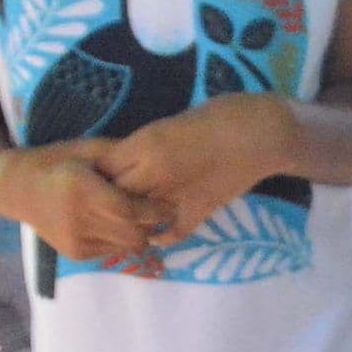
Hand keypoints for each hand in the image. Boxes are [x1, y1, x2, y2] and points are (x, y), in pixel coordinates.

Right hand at [0, 141, 174, 263]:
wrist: (17, 189)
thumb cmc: (57, 161)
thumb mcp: (87, 149)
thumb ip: (121, 157)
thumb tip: (158, 165)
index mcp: (82, 190)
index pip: (129, 211)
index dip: (154, 211)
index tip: (170, 206)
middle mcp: (78, 219)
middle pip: (132, 233)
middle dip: (150, 225)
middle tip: (160, 213)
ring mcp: (75, 240)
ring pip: (125, 246)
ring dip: (137, 234)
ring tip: (140, 219)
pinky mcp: (74, 253)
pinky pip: (111, 251)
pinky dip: (120, 240)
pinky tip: (116, 224)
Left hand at [97, 96, 287, 238]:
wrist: (258, 132)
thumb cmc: (216, 115)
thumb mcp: (167, 122)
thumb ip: (143, 145)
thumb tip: (120, 161)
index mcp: (146, 146)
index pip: (103, 169)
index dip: (94, 175)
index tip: (92, 176)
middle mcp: (156, 173)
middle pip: (115, 195)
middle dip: (107, 198)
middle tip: (104, 199)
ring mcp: (178, 195)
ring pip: (140, 217)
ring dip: (131, 219)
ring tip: (123, 218)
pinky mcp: (200, 210)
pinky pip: (173, 232)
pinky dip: (162, 237)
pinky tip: (154, 236)